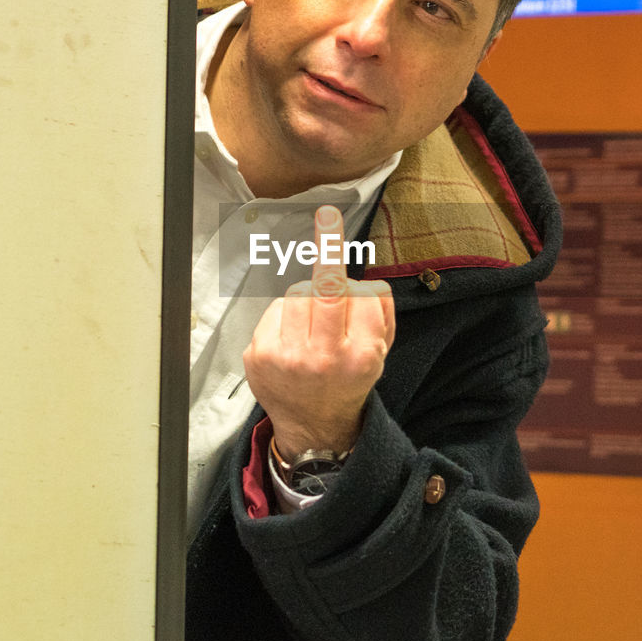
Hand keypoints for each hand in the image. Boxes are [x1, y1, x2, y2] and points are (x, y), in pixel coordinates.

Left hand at [242, 205, 394, 459]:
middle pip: (327, 289)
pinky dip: (286, 315)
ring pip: (299, 294)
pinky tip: (292, 336)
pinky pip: (276, 310)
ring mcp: (288, 358)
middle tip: (328, 215)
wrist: (315, 426)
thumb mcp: (381, 354)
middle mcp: (325, 358)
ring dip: (309, 297)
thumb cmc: (349, 380)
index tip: (345, 234)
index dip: (362, 286)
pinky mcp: (260, 356)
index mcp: (361, 356)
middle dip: (328, 249)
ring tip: (314, 323)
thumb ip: (380, 315)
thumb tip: (363, 278)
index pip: (364, 296)